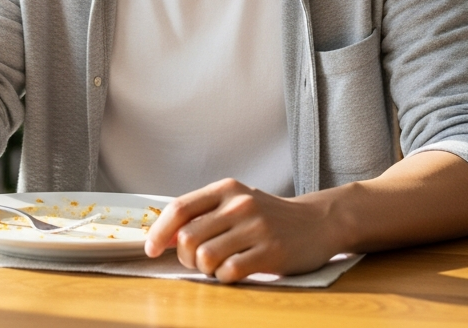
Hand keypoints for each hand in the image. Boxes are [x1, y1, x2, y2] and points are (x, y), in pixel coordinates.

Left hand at [144, 178, 338, 281]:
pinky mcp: (271, 252)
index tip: (150, 249)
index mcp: (225, 188)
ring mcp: (256, 227)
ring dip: (205, 269)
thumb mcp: (236, 201)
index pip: (179, 208)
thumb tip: (165, 236)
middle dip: (184, 257)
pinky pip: (230, 272)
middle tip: (196, 262)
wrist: (317, 222)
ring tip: (217, 266)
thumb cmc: (267, 216)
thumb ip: (205, 213)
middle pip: (188, 237)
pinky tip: (234, 272)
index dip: (159, 231)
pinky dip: (224, 278)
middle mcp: (239, 204)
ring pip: (206, 256)